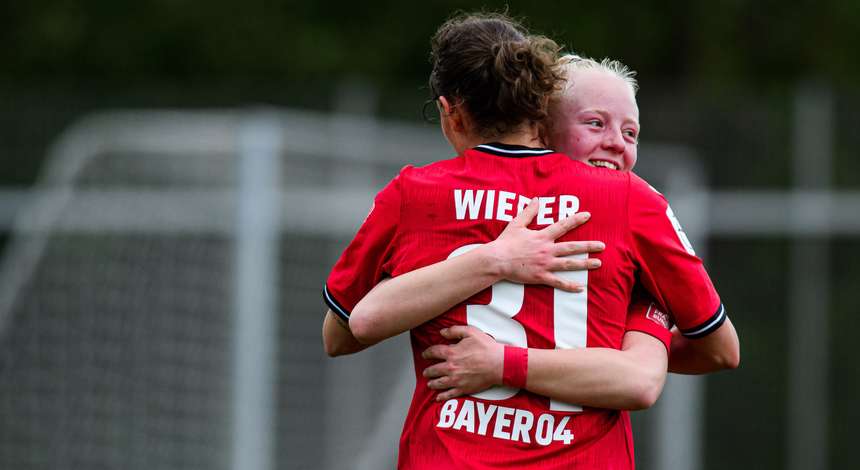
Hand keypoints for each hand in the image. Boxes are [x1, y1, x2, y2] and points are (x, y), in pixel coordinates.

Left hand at [421, 325, 504, 400]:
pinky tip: (438, 397)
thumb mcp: (471, 332)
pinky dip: (442, 396)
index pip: (434, 352)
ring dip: (432, 383)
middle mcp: (451, 367)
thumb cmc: (487, 347)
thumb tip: (442, 332)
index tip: (425, 354)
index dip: (427, 353)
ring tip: (429, 383)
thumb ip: (454, 331)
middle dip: (428, 371)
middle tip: (425, 372)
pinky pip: (449, 394)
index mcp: (452, 353)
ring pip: (439, 383)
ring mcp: (456, 379)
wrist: (499, 364)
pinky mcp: (463, 388)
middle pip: (434, 370)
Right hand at [485, 198, 603, 291]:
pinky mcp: (540, 277)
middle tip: (602, 246)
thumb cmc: (505, 242)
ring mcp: (545, 264)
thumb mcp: (516, 224)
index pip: (563, 226)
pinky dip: (569, 286)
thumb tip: (536, 199)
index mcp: (542, 237)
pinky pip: (558, 282)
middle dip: (588, 246)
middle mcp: (547, 250)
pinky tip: (580, 288)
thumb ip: (528, 212)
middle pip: (572, 247)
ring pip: (569, 264)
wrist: (497, 260)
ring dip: (584, 264)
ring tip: (598, 263)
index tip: (588, 216)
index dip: (576, 220)